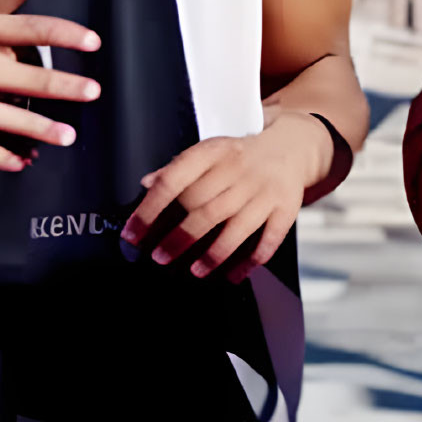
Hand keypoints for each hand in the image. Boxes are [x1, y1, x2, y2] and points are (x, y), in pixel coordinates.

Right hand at [0, 0, 101, 172]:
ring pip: (8, 120)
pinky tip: (25, 161)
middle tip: (93, 91)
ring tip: (68, 135)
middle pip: (23, 78)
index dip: (61, 33)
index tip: (91, 40)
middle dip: (62, 87)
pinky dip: (5, 158)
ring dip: (42, 130)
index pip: (24, 29)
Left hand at [119, 112, 331, 283]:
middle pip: (203, 208)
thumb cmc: (238, 155)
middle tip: (160, 257)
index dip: (149, 210)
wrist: (288, 147)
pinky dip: (249, 261)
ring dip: (212, 254)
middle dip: (178, 237)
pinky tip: (232, 274)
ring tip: (194, 271)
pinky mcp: (285, 209)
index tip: (133, 233)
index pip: (173, 181)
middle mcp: (238, 171)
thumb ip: (177, 169)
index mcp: (212, 153)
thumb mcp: (206, 151)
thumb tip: (147, 184)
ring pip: (235, 227)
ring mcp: (263, 191)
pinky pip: (267, 241)